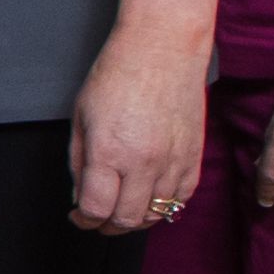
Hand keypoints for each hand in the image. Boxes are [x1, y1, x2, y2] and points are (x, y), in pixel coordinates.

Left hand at [67, 33, 209, 235]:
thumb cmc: (118, 74)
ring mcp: (173, 161)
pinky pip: (182, 198)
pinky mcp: (194, 157)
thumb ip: (79, 163)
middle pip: (127, 219)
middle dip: (107, 225)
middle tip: (98, 216)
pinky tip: (150, 195)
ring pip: (157, 214)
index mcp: (110, 151)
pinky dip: (165, 205)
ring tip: (122, 206)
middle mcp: (144, 162)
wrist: (163, 48)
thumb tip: (81, 197)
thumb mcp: (81, 117)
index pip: (97, 209)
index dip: (84, 220)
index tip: (79, 215)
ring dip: (136, 218)